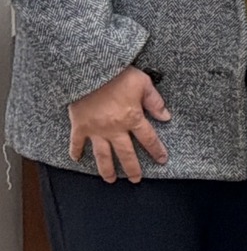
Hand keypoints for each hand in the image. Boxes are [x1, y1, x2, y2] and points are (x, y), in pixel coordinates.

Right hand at [67, 67, 169, 183]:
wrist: (89, 70)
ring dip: (107, 169)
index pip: (148, 139)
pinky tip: (76, 159)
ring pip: (102, 155)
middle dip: (132, 169)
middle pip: (126, 154)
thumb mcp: (143, 83)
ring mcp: (96, 130)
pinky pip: (76, 142)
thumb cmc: (118, 74)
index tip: (162, 160)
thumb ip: (154, 102)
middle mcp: (115, 128)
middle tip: (136, 179)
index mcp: (132, 118)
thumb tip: (166, 117)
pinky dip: (75, 151)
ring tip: (111, 180)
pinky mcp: (79, 126)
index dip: (156, 150)